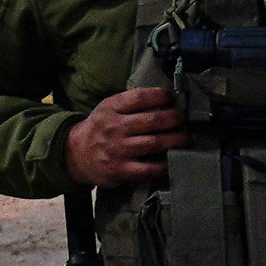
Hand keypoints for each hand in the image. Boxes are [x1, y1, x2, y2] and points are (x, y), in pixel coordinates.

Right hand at [61, 83, 186, 190]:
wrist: (77, 154)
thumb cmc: (101, 128)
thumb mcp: (108, 108)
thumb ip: (131, 103)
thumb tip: (166, 98)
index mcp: (111, 108)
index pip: (139, 98)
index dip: (160, 96)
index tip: (172, 97)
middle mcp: (114, 127)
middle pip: (152, 120)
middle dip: (175, 118)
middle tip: (185, 118)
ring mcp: (118, 150)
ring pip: (154, 143)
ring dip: (176, 139)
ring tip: (188, 137)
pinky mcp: (120, 170)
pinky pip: (148, 168)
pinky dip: (164, 164)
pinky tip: (173, 159)